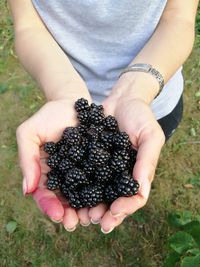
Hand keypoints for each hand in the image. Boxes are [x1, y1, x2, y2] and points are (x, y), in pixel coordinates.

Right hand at [16, 94, 91, 230]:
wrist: (71, 102)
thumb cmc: (48, 116)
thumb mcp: (29, 133)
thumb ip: (27, 159)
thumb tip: (28, 190)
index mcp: (46, 173)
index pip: (45, 194)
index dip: (50, 206)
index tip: (58, 215)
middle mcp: (65, 176)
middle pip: (66, 200)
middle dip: (71, 214)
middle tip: (77, 223)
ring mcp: (82, 172)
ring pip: (85, 195)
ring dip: (89, 208)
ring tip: (95, 217)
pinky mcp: (99, 164)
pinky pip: (101, 180)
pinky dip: (104, 191)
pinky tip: (109, 200)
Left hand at [88, 92, 164, 232]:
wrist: (122, 99)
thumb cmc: (140, 116)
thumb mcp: (150, 136)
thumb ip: (147, 161)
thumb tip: (141, 191)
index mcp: (136, 173)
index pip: (134, 198)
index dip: (124, 208)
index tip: (112, 213)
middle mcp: (119, 174)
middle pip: (113, 200)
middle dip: (103, 212)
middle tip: (92, 220)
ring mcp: (104, 168)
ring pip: (96, 192)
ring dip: (87, 205)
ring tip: (77, 214)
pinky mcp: (90, 158)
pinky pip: (83, 174)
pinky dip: (76, 185)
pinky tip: (67, 193)